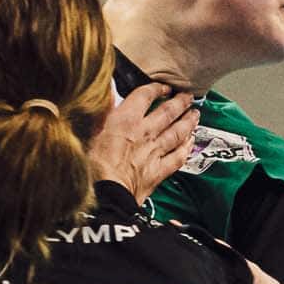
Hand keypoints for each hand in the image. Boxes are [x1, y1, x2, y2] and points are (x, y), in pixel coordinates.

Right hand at [88, 82, 197, 201]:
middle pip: (168, 112)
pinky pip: (177, 157)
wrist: (104, 196)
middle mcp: (143, 133)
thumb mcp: (88, 133)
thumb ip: (99, 112)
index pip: (145, 95)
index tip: (162, 87)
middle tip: (188, 96)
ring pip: (177, 133)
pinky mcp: (157, 172)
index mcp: (125, 120)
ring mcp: (153, 153)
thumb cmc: (91, 168)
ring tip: (195, 115)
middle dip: (180, 102)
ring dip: (188, 122)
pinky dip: (186, 148)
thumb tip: (103, 93)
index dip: (156, 88)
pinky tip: (190, 143)